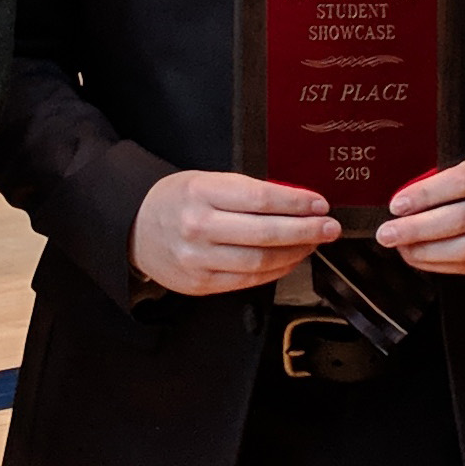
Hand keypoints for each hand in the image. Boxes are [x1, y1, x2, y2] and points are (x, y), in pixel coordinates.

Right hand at [130, 170, 341, 294]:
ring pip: (260, 262)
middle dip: (305, 231)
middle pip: (265, 234)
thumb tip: (294, 201)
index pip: (260, 198)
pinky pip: (247, 280)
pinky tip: (289, 260)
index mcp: (201, 192)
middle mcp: (199, 227)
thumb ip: (245, 191)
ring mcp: (199, 260)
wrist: (134, 228)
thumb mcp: (205, 181)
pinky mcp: (201, 285)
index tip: (319, 204)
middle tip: (329, 227)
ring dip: (294, 253)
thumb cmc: (175, 200)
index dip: (296, 203)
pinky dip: (275, 272)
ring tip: (313, 243)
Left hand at [373, 151, 464, 274]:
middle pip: (458, 220)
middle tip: (387, 233)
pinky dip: (440, 264)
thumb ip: (452, 178)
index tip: (397, 204)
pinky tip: (421, 258)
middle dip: (416, 229)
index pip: (459, 184)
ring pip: (464, 249)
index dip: (425, 195)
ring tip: (401, 248)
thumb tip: (409, 200)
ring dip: (426, 252)